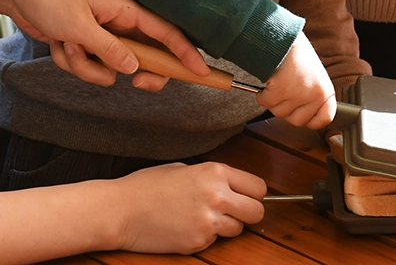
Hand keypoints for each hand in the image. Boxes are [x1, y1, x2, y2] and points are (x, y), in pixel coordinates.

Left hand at [0, 0, 208, 88]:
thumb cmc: (51, 0)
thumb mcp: (80, 27)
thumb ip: (109, 49)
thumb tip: (134, 68)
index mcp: (128, 10)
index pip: (167, 32)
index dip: (186, 52)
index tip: (201, 71)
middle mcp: (121, 23)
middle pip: (146, 57)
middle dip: (137, 72)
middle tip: (135, 84)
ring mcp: (105, 36)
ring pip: (112, 68)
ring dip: (87, 66)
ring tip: (68, 46)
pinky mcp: (88, 46)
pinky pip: (90, 68)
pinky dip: (73, 63)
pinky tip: (59, 45)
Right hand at [114, 162, 264, 253]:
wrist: (121, 210)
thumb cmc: (149, 185)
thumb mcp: (188, 169)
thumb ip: (214, 178)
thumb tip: (233, 187)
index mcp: (216, 172)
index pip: (258, 187)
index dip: (253, 194)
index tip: (246, 197)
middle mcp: (217, 196)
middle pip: (257, 212)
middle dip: (248, 213)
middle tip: (233, 212)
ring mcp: (207, 222)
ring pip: (238, 230)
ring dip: (227, 227)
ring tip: (204, 219)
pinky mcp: (196, 242)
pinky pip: (214, 242)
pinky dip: (206, 238)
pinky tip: (186, 228)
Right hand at [256, 32, 335, 129]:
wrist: (284, 39)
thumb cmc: (298, 56)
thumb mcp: (315, 77)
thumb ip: (314, 97)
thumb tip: (310, 119)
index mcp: (325, 91)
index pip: (325, 118)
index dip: (313, 120)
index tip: (305, 117)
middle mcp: (314, 95)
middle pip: (297, 121)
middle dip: (289, 109)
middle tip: (288, 92)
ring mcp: (297, 95)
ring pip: (279, 113)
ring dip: (275, 100)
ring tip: (281, 81)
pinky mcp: (279, 92)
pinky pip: (266, 103)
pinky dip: (263, 94)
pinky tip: (271, 81)